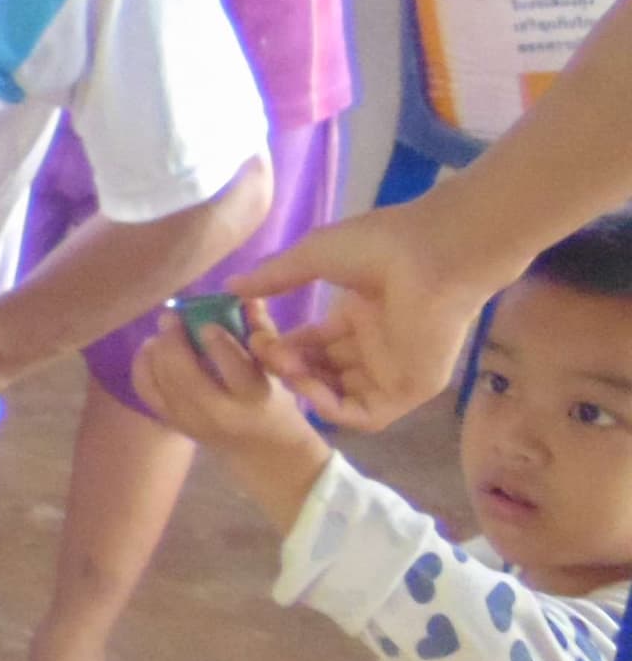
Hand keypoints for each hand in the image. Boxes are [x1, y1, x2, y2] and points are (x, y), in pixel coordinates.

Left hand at [132, 306, 328, 468]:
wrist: (262, 449)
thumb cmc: (273, 400)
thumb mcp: (276, 370)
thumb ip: (261, 333)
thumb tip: (247, 297)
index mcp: (254, 399)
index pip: (234, 369)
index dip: (217, 342)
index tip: (207, 321)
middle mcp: (219, 414)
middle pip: (186, 377)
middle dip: (173, 342)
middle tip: (170, 317)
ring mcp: (191, 422)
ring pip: (161, 383)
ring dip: (156, 351)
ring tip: (163, 329)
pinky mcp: (174, 424)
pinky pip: (147, 392)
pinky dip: (143, 366)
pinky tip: (150, 348)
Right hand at [235, 204, 495, 427]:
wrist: (430, 253)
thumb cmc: (378, 246)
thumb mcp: (313, 256)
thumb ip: (274, 276)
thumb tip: (230, 286)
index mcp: (360, 314)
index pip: (313, 344)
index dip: (282, 346)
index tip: (256, 337)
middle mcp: (375, 344)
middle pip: (323, 372)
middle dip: (289, 368)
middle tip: (267, 354)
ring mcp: (393, 369)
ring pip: (341, 396)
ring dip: (307, 389)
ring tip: (287, 369)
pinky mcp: (409, 389)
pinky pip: (365, 414)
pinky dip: (333, 409)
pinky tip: (311, 388)